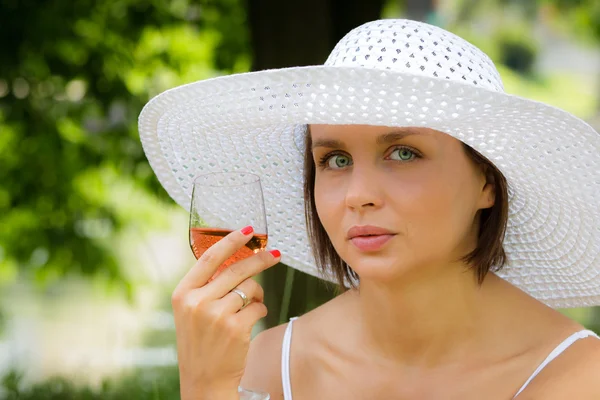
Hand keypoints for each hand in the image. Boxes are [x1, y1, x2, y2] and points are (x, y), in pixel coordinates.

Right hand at [171, 226, 279, 399]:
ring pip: (251, 289)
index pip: (210, 258)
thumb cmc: (201, 343)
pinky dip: (260, 311)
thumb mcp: (192, 311)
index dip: (231, 240)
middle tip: (275, 255)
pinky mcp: (236, 327)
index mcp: (183, 293)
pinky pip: (259, 307)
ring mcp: (216, 315)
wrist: (204, 380)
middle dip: (261, 259)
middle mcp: (197, 302)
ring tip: (251, 307)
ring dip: (257, 296)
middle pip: (237, 269)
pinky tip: (249, 322)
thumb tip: (240, 258)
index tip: (248, 230)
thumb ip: (208, 286)